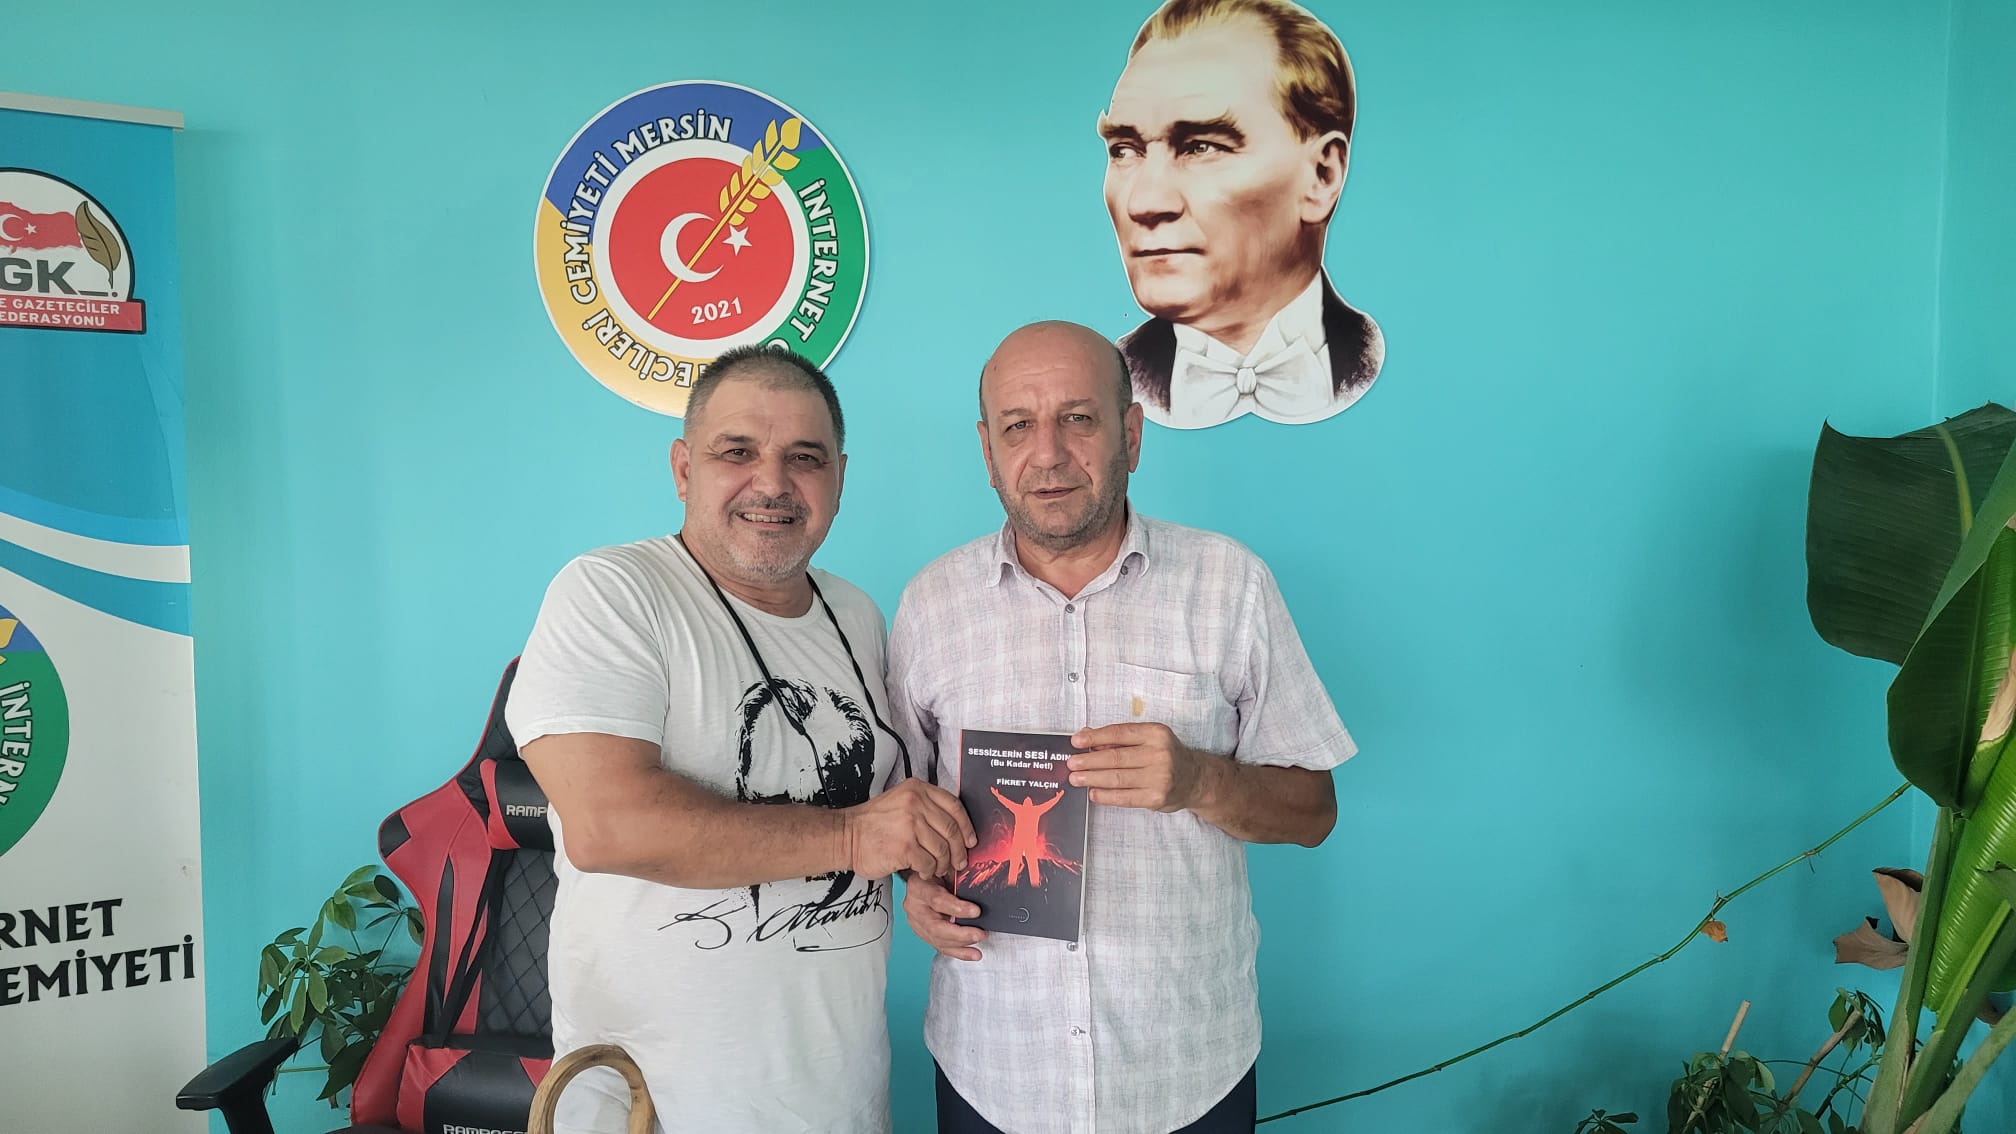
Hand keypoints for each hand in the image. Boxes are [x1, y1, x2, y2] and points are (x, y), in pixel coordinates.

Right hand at [841, 779, 975, 878]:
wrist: (846, 836)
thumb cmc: (874, 823)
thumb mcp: (901, 801)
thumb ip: (927, 807)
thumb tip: (957, 829)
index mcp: (917, 789)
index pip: (954, 806)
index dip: (966, 826)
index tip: (971, 840)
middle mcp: (916, 803)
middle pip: (951, 830)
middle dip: (959, 850)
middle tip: (960, 862)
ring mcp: (910, 825)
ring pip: (942, 849)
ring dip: (944, 864)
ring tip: (938, 869)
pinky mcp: (905, 847)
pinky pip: (929, 863)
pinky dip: (929, 871)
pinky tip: (923, 871)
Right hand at [900, 869, 985, 960]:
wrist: (921, 878)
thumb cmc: (934, 871)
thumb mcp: (943, 866)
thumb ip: (956, 873)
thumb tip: (979, 878)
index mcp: (918, 887)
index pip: (937, 901)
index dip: (957, 908)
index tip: (976, 911)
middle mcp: (914, 907)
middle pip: (935, 927)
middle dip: (960, 934)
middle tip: (979, 934)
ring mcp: (917, 923)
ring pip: (937, 940)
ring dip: (961, 945)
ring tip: (979, 945)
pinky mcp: (924, 933)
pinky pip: (940, 946)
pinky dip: (958, 952)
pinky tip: (972, 954)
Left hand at [1068, 722, 1217, 811]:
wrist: (1194, 779)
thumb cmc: (1166, 755)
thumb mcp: (1148, 739)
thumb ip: (1119, 738)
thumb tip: (1086, 736)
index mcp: (1155, 733)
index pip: (1119, 733)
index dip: (1094, 737)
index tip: (1076, 741)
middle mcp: (1159, 754)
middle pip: (1115, 757)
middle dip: (1089, 761)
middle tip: (1071, 764)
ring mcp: (1159, 777)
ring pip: (1117, 778)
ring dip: (1093, 778)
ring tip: (1076, 779)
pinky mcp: (1156, 797)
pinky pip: (1124, 797)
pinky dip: (1105, 796)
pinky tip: (1093, 793)